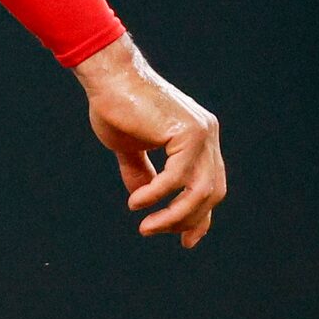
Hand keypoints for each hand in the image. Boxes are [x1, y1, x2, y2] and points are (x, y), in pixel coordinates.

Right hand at [74, 36, 225, 247]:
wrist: (108, 78)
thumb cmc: (115, 107)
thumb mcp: (130, 148)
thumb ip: (141, 172)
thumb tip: (142, 199)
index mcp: (198, 138)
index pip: (210, 185)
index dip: (200, 217)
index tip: (185, 240)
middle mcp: (207, 135)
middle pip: (211, 193)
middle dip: (186, 219)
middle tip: (154, 230)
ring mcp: (201, 133)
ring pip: (199, 191)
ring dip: (172, 216)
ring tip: (145, 226)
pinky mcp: (187, 133)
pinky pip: (177, 178)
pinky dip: (157, 196)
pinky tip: (137, 203)